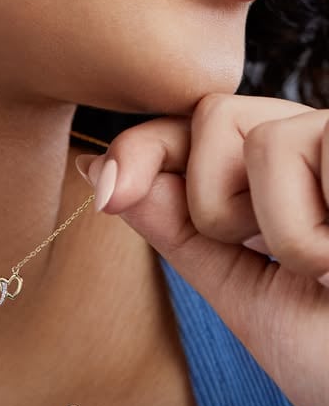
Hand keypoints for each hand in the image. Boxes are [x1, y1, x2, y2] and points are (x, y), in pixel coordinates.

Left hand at [75, 93, 328, 405]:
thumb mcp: (241, 291)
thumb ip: (176, 227)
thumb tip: (99, 169)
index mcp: (285, 175)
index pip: (197, 127)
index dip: (146, 148)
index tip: (107, 189)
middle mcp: (318, 146)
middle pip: (217, 114)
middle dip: (214, 199)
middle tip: (272, 257)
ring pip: (263, 139)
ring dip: (280, 231)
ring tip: (326, 269)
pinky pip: (304, 151)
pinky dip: (308, 235)